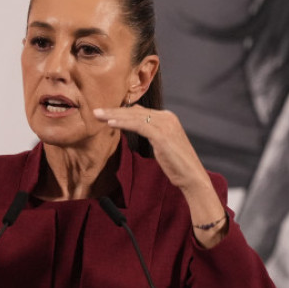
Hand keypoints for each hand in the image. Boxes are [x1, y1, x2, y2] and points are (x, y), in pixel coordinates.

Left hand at [93, 104, 225, 245]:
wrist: (192, 177)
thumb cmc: (176, 164)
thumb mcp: (162, 144)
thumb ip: (150, 132)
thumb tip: (134, 124)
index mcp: (168, 117)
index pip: (140, 111)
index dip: (121, 111)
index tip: (106, 113)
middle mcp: (167, 117)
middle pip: (135, 111)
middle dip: (114, 111)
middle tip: (96, 111)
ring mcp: (165, 124)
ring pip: (134, 117)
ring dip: (114, 115)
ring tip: (98, 116)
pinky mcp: (162, 134)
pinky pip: (138, 126)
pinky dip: (123, 123)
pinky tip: (110, 124)